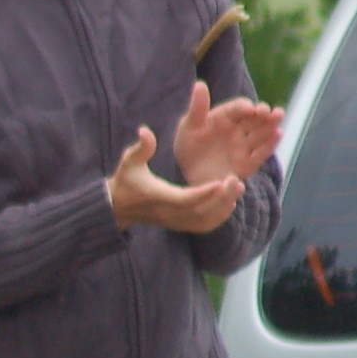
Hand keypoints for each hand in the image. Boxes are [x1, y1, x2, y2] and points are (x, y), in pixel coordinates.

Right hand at [108, 124, 242, 234]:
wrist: (118, 206)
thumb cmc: (126, 180)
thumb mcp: (129, 160)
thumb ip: (141, 147)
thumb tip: (144, 131)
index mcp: (159, 197)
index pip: (184, 199)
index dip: (204, 193)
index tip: (222, 181)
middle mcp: (168, 213)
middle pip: (200, 212)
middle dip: (221, 198)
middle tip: (236, 180)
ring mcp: (175, 222)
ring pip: (205, 221)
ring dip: (224, 207)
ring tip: (238, 187)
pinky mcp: (180, 226)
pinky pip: (203, 226)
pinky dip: (220, 217)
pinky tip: (230, 201)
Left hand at [172, 81, 282, 186]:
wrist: (188, 173)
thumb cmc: (188, 146)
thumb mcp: (189, 127)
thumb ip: (197, 108)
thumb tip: (200, 84)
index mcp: (224, 117)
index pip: (237, 108)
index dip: (244, 107)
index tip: (250, 108)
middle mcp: (237, 130)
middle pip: (254, 119)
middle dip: (264, 114)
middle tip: (271, 111)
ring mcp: (244, 146)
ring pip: (261, 133)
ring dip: (271, 125)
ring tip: (278, 115)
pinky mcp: (247, 164)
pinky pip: (260, 154)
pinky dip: (270, 145)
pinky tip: (278, 134)